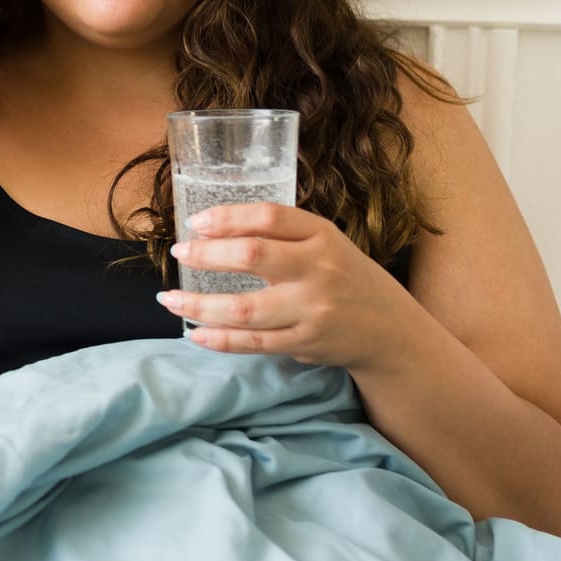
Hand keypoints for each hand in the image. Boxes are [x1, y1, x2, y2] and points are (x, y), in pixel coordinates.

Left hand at [157, 202, 413, 370]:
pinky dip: (220, 339)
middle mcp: (318, 269)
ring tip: (169, 299)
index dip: (228, 217)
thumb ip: (283, 235)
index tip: (196, 223)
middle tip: (179, 253)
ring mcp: (312, 309)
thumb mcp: (326, 244)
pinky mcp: (305, 342)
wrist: (390, 328)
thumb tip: (216, 230)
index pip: (269, 216)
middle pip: (252, 256)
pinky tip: (195, 333)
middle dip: (206, 255)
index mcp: (322, 235)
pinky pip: (253, 344)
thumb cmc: (346, 278)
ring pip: (245, 308)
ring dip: (199, 305)